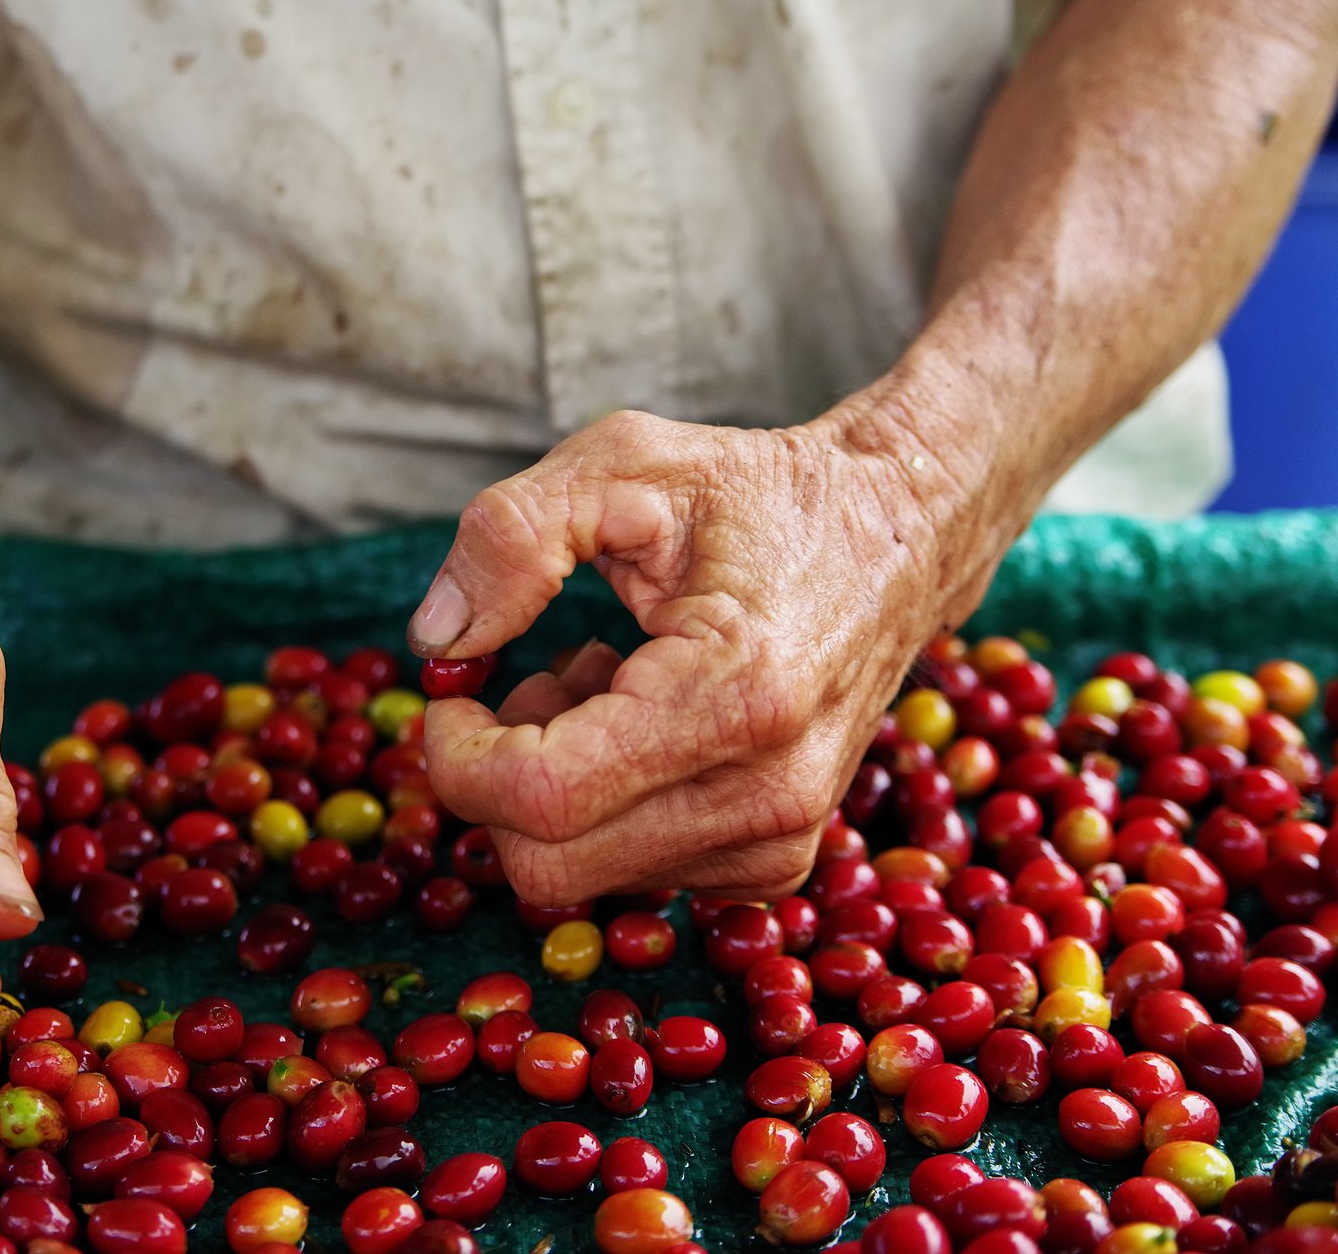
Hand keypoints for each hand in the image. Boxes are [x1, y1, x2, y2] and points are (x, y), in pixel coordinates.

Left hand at [409, 408, 990, 904]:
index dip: (458, 755)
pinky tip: (638, 721)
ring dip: (554, 785)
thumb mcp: (622, 463)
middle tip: (530, 683)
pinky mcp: (775, 864)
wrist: (901, 535)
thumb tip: (436, 642)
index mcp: (736, 693)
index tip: (452, 693)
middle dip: (497, 779)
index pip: (542, 798)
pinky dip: (602, 807)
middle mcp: (770, 794)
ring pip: (583, 874)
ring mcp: (780, 842)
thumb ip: (510, 537)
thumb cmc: (759, 495)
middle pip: (548, 862)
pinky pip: (632, 871)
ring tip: (604, 679)